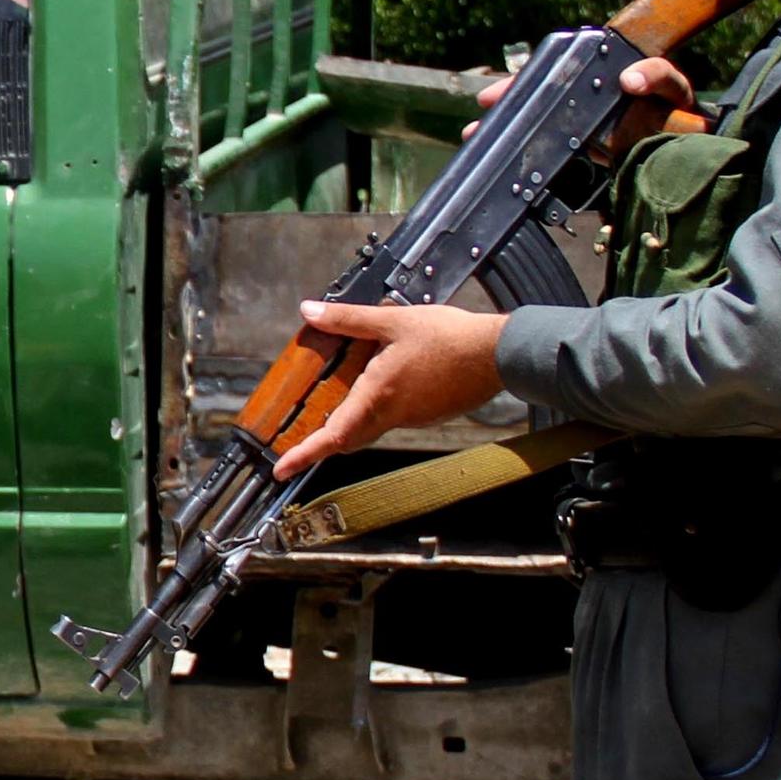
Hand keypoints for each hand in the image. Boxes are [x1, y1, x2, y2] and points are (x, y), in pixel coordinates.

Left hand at [271, 302, 512, 475]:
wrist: (498, 354)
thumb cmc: (449, 338)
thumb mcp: (392, 320)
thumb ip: (347, 319)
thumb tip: (310, 311)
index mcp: (377, 395)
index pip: (332, 436)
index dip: (304, 454)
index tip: (282, 469)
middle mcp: (392, 415)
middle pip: (349, 438)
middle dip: (323, 442)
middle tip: (302, 439)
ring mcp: (413, 419)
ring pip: (372, 427)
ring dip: (352, 420)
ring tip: (340, 396)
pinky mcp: (429, 415)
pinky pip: (395, 418)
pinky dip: (380, 408)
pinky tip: (385, 381)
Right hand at [478, 56, 698, 158]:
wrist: (695, 141)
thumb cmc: (680, 105)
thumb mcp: (672, 85)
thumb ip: (658, 75)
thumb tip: (629, 80)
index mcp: (594, 78)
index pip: (548, 77)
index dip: (518, 86)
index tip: (493, 98)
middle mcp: (581, 103)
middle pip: (533, 106)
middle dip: (501, 117)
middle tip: (473, 130)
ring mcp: (581, 132)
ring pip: (537, 133)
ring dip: (508, 142)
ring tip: (479, 147)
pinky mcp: (586, 159)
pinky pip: (554, 161)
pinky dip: (532, 169)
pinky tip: (512, 177)